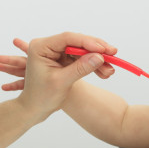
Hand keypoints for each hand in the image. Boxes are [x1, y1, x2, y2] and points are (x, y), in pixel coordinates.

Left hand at [0, 32, 116, 118]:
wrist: (35, 109)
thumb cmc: (42, 96)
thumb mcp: (62, 82)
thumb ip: (80, 68)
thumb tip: (99, 57)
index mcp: (40, 47)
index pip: (67, 38)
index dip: (87, 42)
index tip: (103, 49)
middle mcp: (47, 46)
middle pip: (76, 42)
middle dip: (95, 50)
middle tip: (113, 54)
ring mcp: (56, 52)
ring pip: (81, 50)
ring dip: (97, 59)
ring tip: (110, 71)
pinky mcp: (62, 59)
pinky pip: (81, 58)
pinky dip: (92, 64)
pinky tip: (104, 72)